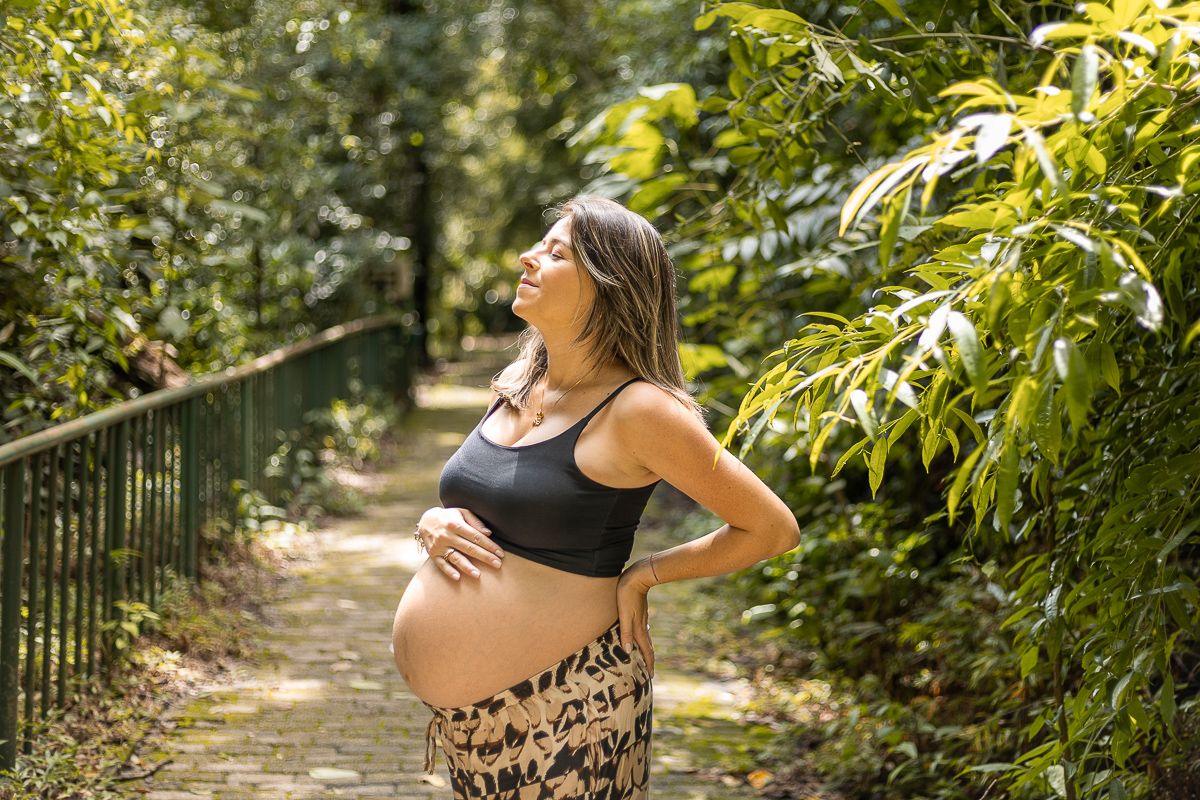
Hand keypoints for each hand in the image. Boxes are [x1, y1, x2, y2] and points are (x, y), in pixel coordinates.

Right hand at [418, 507, 503, 580]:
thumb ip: (475, 522)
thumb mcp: (462, 513)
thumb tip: (488, 533)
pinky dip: (448, 571)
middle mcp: (447, 535)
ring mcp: (439, 546)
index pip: (476, 536)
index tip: (500, 553)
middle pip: (469, 548)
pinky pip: (441, 564)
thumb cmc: (450, 517)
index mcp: (456, 524)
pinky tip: (457, 577)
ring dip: (467, 567)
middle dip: (484, 557)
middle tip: (497, 564)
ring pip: (455, 557)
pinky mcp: (433, 554)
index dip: (489, 545)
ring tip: (478, 575)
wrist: (426, 521)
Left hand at [616, 557, 657, 676]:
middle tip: (650, 672)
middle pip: (647, 647)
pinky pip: (642, 630)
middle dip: (649, 660)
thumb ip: (625, 632)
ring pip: (645, 639)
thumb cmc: (627, 595)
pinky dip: (642, 639)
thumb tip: (627, 652)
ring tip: (645, 658)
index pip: (645, 651)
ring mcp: (642, 618)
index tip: (650, 677)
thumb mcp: (624, 614)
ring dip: (646, 650)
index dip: (648, 664)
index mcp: (638, 629)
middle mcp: (642, 626)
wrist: (637, 576)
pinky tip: (638, 636)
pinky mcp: (640, 612)